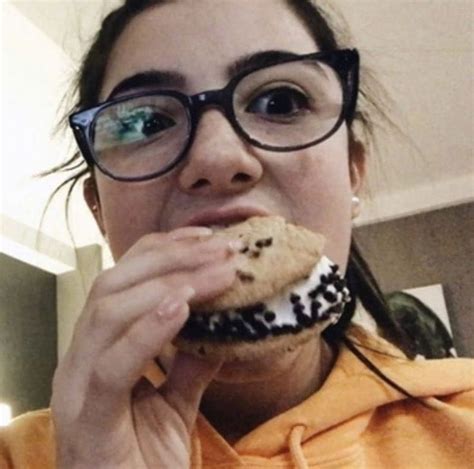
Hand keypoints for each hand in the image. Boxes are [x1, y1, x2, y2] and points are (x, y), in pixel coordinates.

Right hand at [51, 227, 238, 467]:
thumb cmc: (144, 461)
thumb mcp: (177, 404)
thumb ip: (193, 362)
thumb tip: (225, 323)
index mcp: (98, 347)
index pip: (123, 278)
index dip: (162, 250)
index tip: (209, 238)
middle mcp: (79, 356)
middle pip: (115, 282)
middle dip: (171, 258)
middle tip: (224, 251)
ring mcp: (76, 385)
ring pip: (109, 310)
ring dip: (168, 283)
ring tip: (217, 274)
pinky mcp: (85, 419)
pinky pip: (111, 365)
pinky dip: (147, 330)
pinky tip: (182, 307)